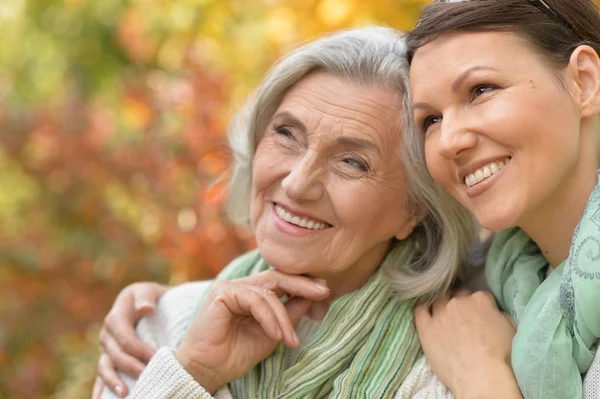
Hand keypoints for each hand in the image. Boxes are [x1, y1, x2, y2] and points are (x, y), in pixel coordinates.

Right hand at [94, 282, 168, 397]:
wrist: (147, 303)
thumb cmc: (150, 297)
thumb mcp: (148, 290)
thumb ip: (146, 296)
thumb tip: (145, 308)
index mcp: (116, 317)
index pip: (125, 336)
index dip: (138, 348)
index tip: (155, 357)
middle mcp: (107, 335)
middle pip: (115, 355)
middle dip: (131, 367)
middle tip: (148, 377)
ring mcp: (106, 349)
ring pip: (105, 368)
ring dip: (113, 382)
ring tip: (124, 394)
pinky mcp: (108, 360)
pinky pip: (102, 375)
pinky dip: (100, 389)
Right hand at [175, 270, 329, 393]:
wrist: (206, 370)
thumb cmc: (234, 355)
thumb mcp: (271, 334)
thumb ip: (288, 315)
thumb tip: (312, 297)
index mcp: (251, 293)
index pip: (280, 280)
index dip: (302, 283)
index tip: (325, 291)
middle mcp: (241, 286)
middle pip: (277, 276)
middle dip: (303, 284)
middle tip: (324, 292)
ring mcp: (230, 287)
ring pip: (269, 292)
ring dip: (284, 318)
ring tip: (291, 340)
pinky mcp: (223, 292)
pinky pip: (256, 300)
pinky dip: (270, 317)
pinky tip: (276, 335)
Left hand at [415, 290, 521, 398]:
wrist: (482, 377)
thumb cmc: (502, 356)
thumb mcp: (511, 328)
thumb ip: (499, 314)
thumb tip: (493, 312)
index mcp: (480, 300)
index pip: (480, 296)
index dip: (481, 305)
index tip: (481, 315)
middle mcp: (458, 302)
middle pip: (457, 295)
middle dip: (461, 303)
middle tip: (464, 317)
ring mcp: (440, 314)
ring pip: (439, 300)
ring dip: (443, 304)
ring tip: (446, 315)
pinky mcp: (426, 329)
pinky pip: (420, 311)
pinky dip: (423, 309)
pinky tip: (426, 311)